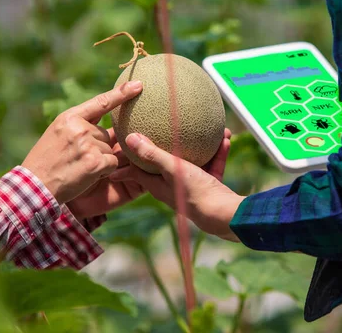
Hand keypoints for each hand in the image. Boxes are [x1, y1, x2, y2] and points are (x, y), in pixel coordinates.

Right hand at [22, 81, 142, 203]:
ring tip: (78, 166)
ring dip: (100, 160)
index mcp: (70, 118)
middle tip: (76, 158)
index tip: (138, 84)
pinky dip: (104, 171)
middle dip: (98, 147)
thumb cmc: (47, 161)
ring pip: (110, 150)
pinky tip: (86, 175)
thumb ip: (80, 126)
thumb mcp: (58, 133)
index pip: (101, 102)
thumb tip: (108, 128)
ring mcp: (88, 144)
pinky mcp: (95, 162)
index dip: (122, 93)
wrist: (34, 186)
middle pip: (107, 134)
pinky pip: (112, 163)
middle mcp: (80, 128)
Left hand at [109, 128, 244, 240]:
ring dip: (197, 146)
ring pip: (193, 161)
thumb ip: (153, 154)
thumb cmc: (193, 193)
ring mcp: (192, 185)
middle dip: (162, 147)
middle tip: (157, 130)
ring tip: (203, 129)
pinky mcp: (210, 184)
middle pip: (164, 163)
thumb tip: (130, 137)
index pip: (135, 171)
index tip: (116, 150)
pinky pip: (213, 164)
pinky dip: (218, 152)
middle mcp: (173, 185)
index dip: (125, 162)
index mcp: (158, 184)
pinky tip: (225, 138)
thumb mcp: (171, 169)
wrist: (222, 213)